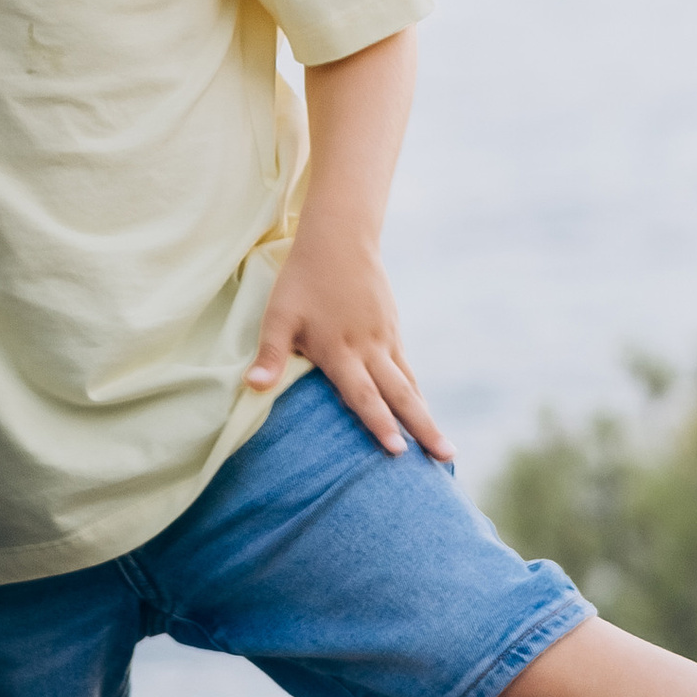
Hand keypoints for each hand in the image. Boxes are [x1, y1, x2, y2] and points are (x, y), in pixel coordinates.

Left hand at [247, 229, 452, 460]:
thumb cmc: (303, 280)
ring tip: (445, 447)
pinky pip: (408, 368)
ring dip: (427, 415)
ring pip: (410, 384)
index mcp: (340, 350)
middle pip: (400, 396)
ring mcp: (386, 338)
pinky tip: (423, 409)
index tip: (398, 452)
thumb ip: (271, 355)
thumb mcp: (279, 316)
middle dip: (423, 429)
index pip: (363, 395)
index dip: (379, 424)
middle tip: (446, 457)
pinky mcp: (392, 329)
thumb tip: (251, 388)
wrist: (340, 239)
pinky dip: (418, 392)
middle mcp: (370, 348)